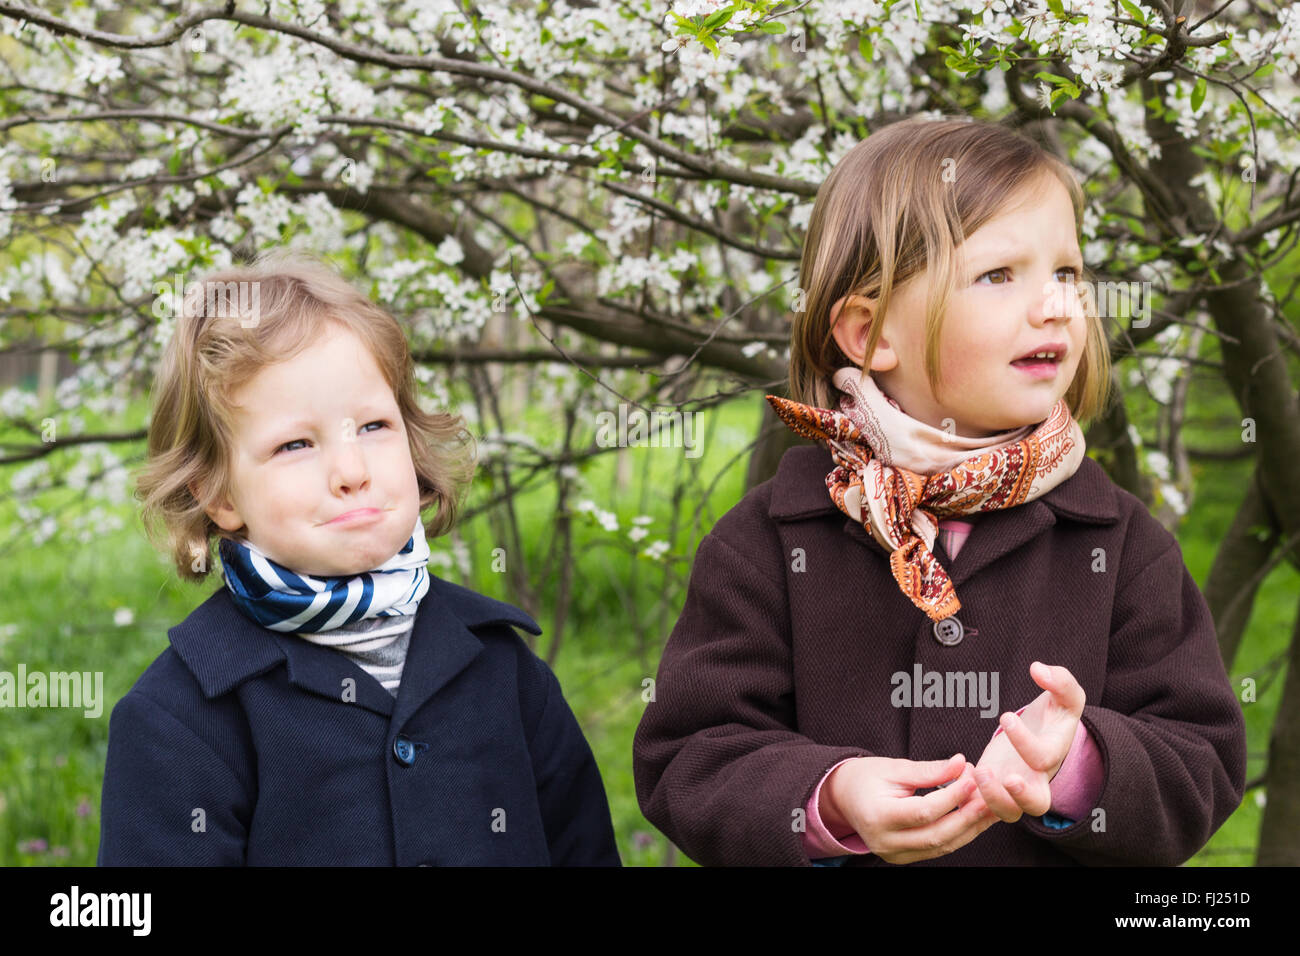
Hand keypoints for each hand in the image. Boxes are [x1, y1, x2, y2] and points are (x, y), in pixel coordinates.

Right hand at [822, 753, 998, 863]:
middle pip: (936, 835)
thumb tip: (961, 764)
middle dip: (967, 815)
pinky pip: (937, 850)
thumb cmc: (867, 777)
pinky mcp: (904, 857)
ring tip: (989, 807)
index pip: (923, 811)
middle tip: (989, 796)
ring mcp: (894, 854)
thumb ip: (928, 770)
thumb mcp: (894, 767)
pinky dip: (958, 834)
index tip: (972, 778)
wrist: (845, 796)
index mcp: (878, 816)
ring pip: (941, 846)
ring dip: (969, 827)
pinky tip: (974, 818)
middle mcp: (885, 841)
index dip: (952, 796)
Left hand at [974, 662, 1085, 822]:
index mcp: (1053, 754)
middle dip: (1018, 795)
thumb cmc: (1054, 715)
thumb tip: (1039, 669)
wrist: (1044, 734)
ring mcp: (1015, 788)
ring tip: (976, 771)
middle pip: (1036, 804)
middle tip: (999, 774)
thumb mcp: (1066, 696)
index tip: (1005, 716)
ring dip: (990, 798)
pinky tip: (958, 774)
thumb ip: (1061, 681)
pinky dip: (969, 797)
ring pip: (1008, 813)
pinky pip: (984, 807)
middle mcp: (1037, 777)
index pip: (1043, 758)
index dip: (1025, 741)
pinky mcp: (996, 790)